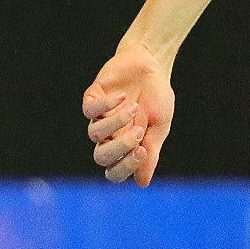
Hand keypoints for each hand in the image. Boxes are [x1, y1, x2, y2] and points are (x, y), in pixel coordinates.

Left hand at [83, 41, 174, 185]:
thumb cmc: (156, 98)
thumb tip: (142, 183)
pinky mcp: (92, 97)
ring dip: (115, 123)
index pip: (114, 171)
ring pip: (94, 134)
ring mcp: (99, 117)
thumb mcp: (159, 127)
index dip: (125, 167)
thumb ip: (151, 153)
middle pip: (101, 157)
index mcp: (126, 146)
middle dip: (119, 148)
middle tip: (138, 131)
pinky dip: (106, 104)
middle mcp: (109, 135)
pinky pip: (90, 110)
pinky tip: (122, 96)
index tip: (143, 151)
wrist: (152, 65)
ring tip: (133, 108)